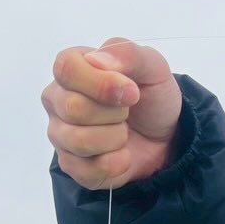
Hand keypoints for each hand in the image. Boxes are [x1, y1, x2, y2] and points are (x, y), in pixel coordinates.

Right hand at [42, 38, 182, 189]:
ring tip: (124, 132)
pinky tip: (122, 154)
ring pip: (78, 141)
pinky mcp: (72, 165)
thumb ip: (128, 54)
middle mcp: (58, 99)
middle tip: (127, 113)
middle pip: (73, 108)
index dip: (101, 83)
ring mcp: (61, 134)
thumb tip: (97, 60)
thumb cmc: (152, 98)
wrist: (166, 137)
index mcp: (71, 68)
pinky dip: (115, 163)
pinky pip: (86, 170)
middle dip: (114, 114)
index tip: (131, 92)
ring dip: (115, 139)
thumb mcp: (153, 67)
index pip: (66, 69)